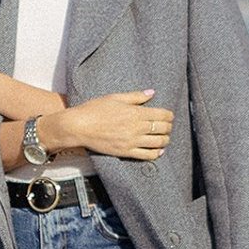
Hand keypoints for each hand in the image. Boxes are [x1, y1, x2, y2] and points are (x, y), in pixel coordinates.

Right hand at [52, 90, 174, 160]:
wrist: (79, 126)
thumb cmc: (94, 109)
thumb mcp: (115, 97)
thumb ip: (135, 96)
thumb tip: (151, 93)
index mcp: (135, 112)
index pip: (162, 115)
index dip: (169, 115)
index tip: (169, 115)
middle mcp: (136, 128)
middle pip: (163, 129)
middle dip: (168, 127)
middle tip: (167, 126)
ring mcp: (132, 141)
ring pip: (158, 143)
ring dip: (165, 140)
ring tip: (164, 137)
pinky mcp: (126, 152)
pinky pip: (147, 155)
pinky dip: (156, 154)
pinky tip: (159, 151)